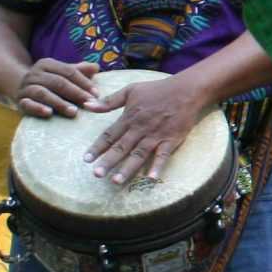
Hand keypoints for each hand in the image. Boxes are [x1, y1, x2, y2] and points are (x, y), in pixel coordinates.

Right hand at [14, 58, 101, 119]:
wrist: (25, 90)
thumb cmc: (51, 82)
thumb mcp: (64, 74)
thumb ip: (80, 71)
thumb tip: (96, 67)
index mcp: (47, 64)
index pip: (68, 71)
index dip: (84, 82)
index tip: (97, 94)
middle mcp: (34, 74)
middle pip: (57, 82)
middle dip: (75, 93)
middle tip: (89, 103)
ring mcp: (25, 87)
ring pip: (43, 93)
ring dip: (59, 103)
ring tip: (74, 112)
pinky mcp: (20, 101)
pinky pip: (27, 104)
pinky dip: (37, 108)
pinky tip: (49, 113)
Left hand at [81, 76, 209, 181]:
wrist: (186, 90)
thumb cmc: (157, 90)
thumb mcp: (130, 90)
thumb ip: (109, 101)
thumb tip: (87, 105)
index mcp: (129, 118)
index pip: (109, 135)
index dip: (97, 148)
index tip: (86, 160)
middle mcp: (140, 129)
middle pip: (121, 148)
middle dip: (108, 161)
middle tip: (97, 175)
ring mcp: (156, 136)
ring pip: (139, 154)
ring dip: (127, 168)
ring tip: (116, 181)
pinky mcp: (171, 139)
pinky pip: (163, 155)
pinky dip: (157, 166)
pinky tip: (151, 178)